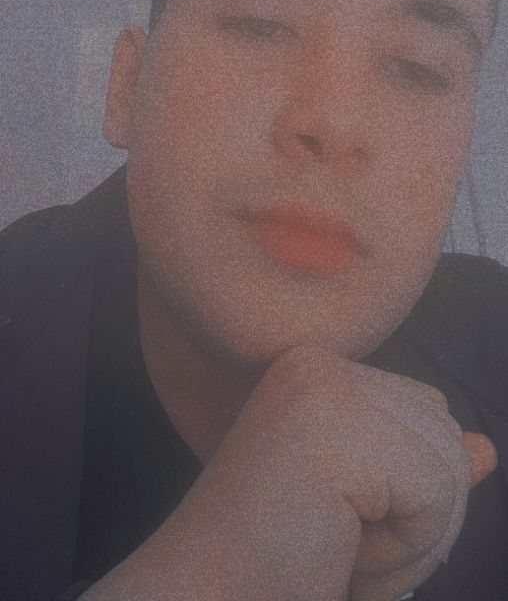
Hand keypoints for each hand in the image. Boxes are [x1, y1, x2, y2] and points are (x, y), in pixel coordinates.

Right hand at [80, 343, 496, 600]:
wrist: (205, 599)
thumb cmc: (277, 564)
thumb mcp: (365, 508)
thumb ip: (422, 470)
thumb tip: (486, 448)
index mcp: (316, 371)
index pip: (429, 414)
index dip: (405, 492)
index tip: (333, 521)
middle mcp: (319, 363)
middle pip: (445, 431)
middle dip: (415, 511)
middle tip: (333, 538)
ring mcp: (324, 388)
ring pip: (451, 462)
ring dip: (410, 536)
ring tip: (333, 545)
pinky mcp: (335, 431)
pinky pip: (438, 493)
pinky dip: (403, 549)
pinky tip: (336, 550)